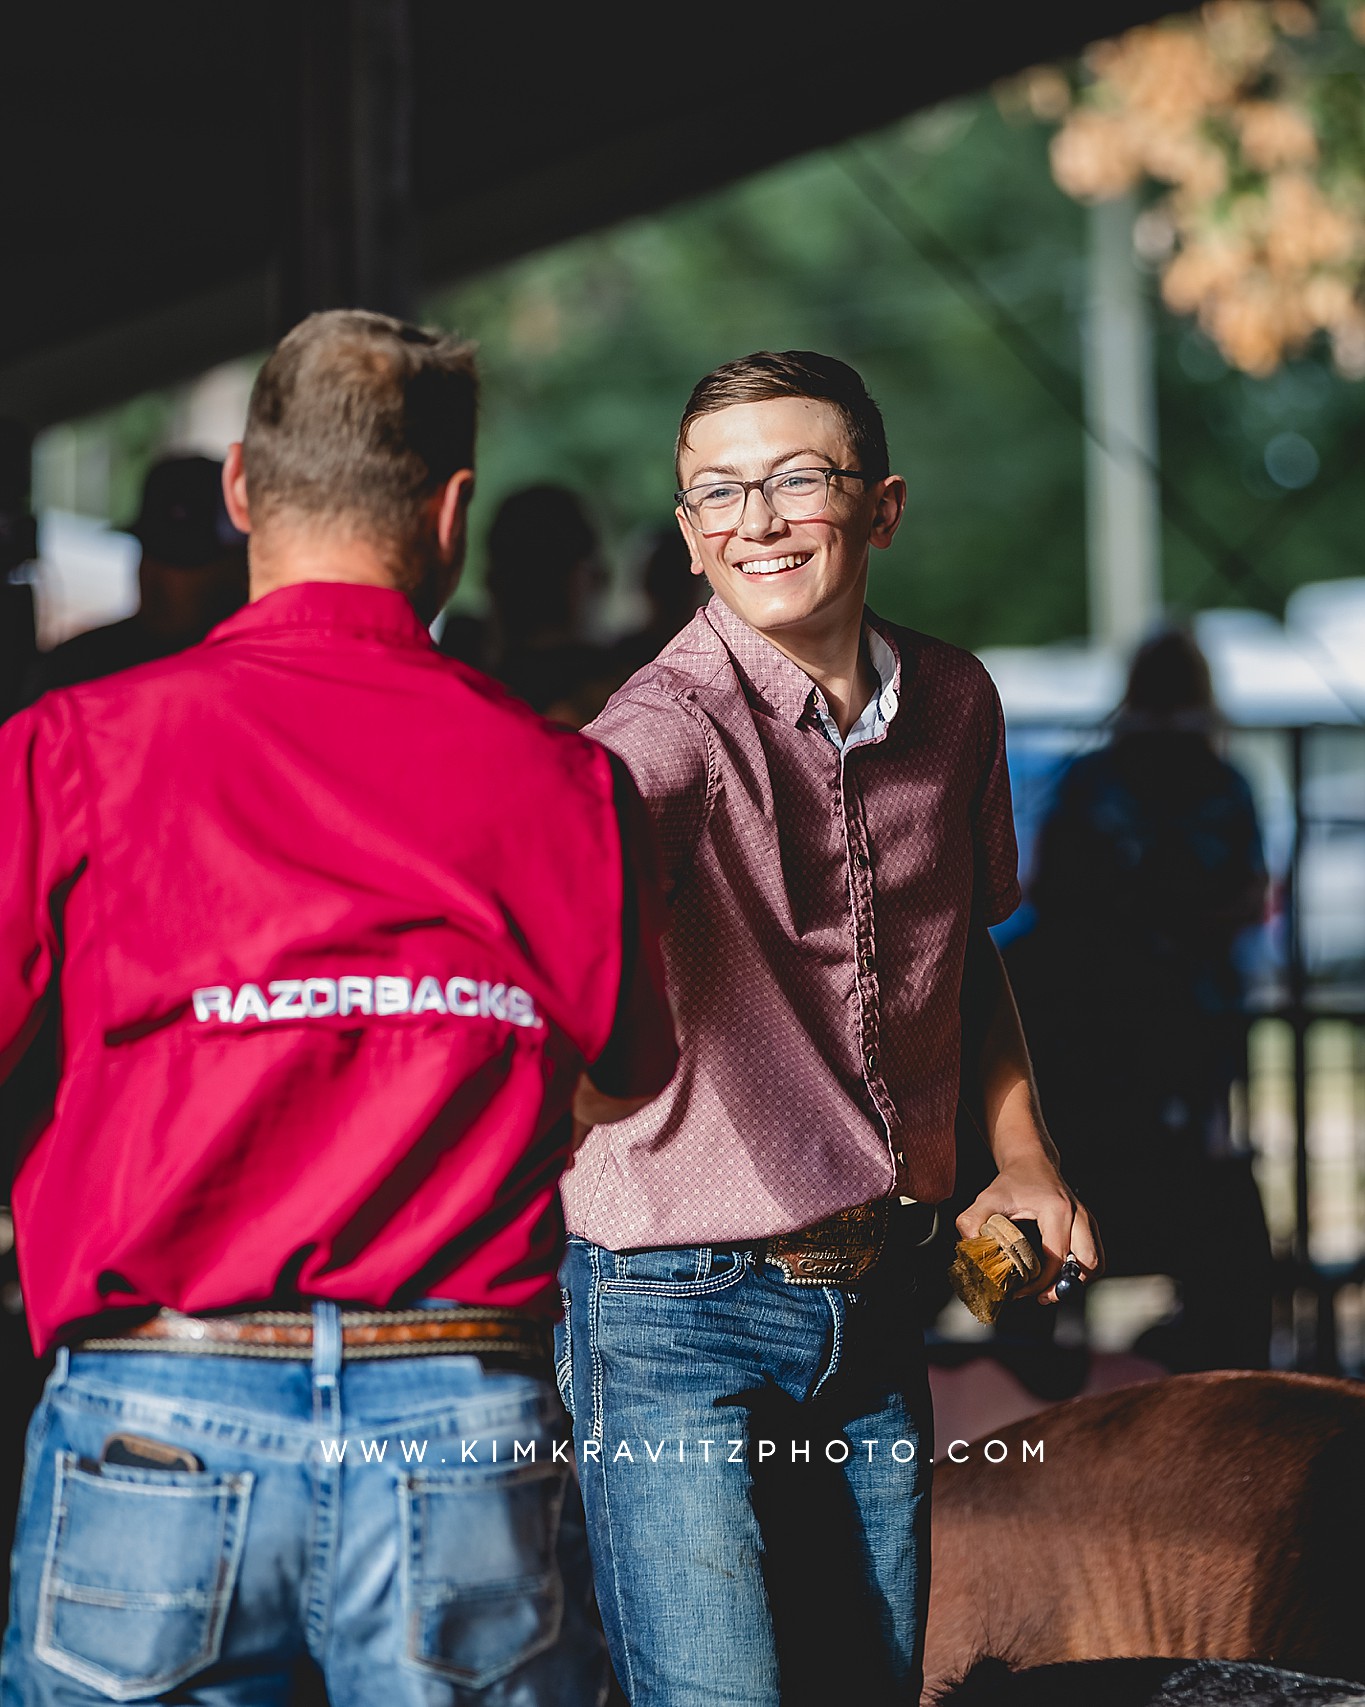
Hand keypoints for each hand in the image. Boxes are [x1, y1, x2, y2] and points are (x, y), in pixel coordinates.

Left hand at [956, 1159, 1103, 1304]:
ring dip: (1076, 1282)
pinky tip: (1059, 1277)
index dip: (1039, 1281)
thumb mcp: (988, 1198)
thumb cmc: (1013, 1181)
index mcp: (1057, 1210)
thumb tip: (971, 1250)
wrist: (1032, 1162)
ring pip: (1096, 1262)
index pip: (1055, 1257)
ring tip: (1050, 1291)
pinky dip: (1080, 1272)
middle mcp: (1078, 1215)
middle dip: (1064, 1286)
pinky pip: (1094, 1255)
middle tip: (1042, 1297)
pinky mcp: (1088, 1225)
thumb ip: (973, 1222)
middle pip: (1086, 1263)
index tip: (1020, 1291)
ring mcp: (1087, 1220)